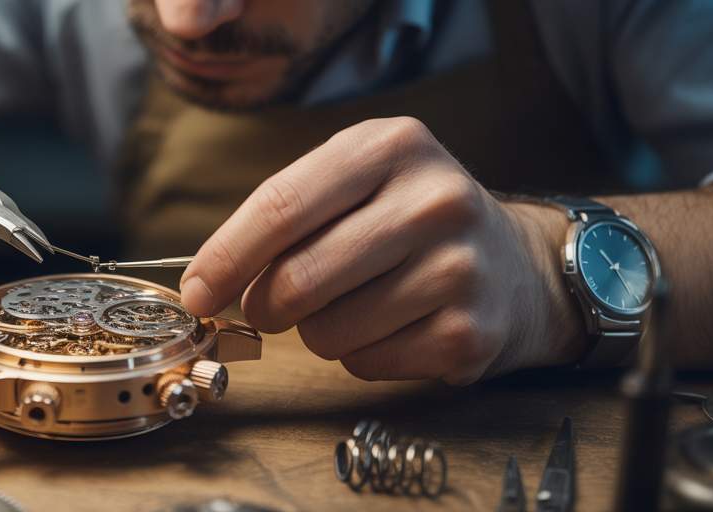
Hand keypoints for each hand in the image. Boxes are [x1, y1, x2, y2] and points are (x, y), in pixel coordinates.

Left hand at [178, 117, 582, 383]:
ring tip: (356, 304)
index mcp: (394, 146)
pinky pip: (364, 363)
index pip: (281, 206)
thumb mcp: (358, 180)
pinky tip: (392, 328)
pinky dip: (359, 355)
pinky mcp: (468, 333)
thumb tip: (206, 281)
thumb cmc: (409, 220)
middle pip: (298, 278)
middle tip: (271, 307)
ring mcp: (458, 269)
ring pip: (327, 331)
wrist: (516, 264)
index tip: (197, 292)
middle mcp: (434, 200)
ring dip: (318, 332)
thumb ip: (285, 214)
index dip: (225, 258)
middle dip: (265, 305)